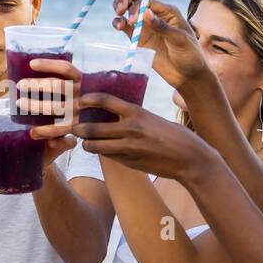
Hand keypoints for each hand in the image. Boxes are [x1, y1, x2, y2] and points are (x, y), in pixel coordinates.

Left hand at [14, 58, 79, 125]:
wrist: (97, 126)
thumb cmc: (75, 101)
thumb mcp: (75, 88)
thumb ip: (60, 81)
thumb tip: (29, 69)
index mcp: (81, 81)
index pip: (66, 69)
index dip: (49, 65)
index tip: (31, 64)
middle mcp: (81, 95)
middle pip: (56, 85)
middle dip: (35, 84)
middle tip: (19, 85)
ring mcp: (79, 112)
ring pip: (54, 106)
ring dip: (34, 105)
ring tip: (19, 103)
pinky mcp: (76, 128)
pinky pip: (58, 129)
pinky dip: (45, 130)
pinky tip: (32, 131)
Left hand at [40, 91, 217, 183]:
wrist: (189, 159)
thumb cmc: (175, 136)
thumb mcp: (153, 119)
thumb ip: (134, 117)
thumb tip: (115, 114)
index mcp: (136, 112)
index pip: (105, 100)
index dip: (88, 100)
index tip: (80, 101)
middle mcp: (129, 128)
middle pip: (92, 128)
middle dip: (79, 128)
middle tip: (73, 127)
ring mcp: (128, 148)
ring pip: (95, 146)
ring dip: (87, 144)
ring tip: (84, 142)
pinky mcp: (129, 162)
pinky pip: (108, 156)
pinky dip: (102, 153)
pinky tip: (103, 150)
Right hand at [111, 0, 210, 89]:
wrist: (187, 75)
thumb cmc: (189, 55)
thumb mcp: (180, 40)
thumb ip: (162, 27)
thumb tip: (146, 13)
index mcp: (167, 11)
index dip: (137, 5)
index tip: (134, 20)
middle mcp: (154, 14)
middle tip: (119, 10)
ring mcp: (145, 26)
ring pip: (127, 9)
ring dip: (119, 8)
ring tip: (119, 23)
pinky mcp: (138, 38)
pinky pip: (124, 26)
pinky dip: (118, 23)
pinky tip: (119, 26)